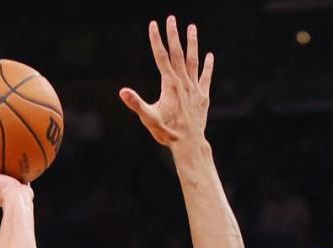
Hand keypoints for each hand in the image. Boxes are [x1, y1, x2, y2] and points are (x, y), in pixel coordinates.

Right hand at [120, 17, 213, 149]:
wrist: (189, 144)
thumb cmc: (167, 132)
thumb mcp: (149, 118)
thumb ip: (136, 103)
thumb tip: (122, 91)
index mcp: (169, 84)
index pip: (160, 56)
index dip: (156, 39)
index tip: (153, 24)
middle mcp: (183, 82)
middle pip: (177, 53)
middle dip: (173, 35)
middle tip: (171, 18)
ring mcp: (194, 88)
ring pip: (193, 60)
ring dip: (192, 43)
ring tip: (191, 27)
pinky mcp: (203, 96)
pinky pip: (206, 77)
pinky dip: (208, 65)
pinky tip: (210, 55)